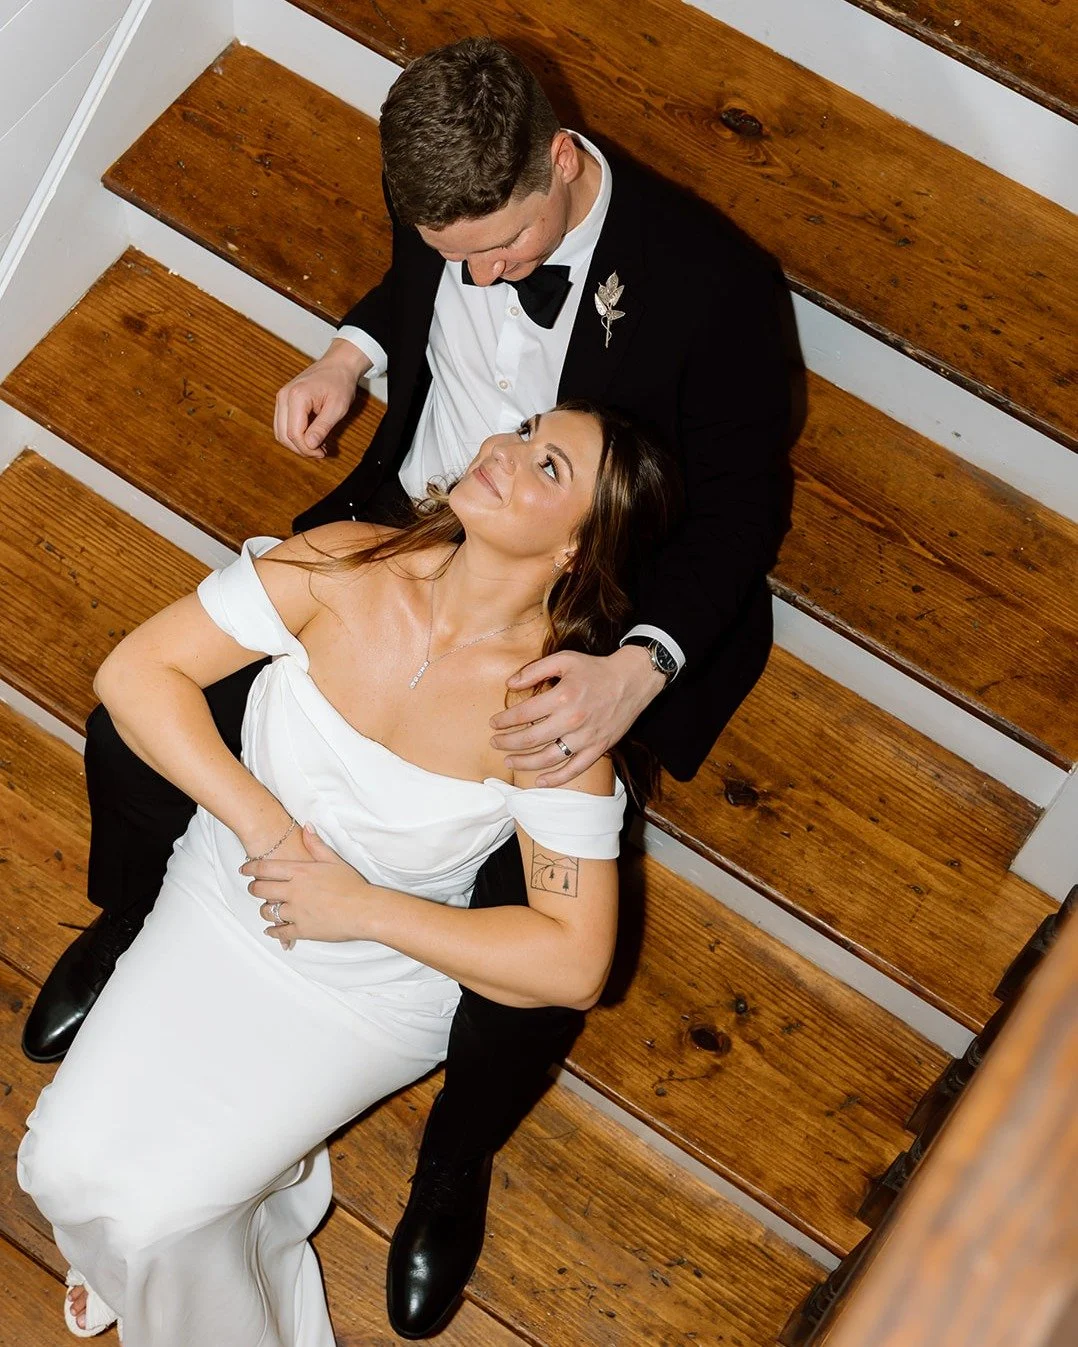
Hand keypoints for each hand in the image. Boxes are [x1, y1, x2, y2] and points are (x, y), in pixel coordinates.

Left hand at [239, 825, 375, 943]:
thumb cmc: (352, 886)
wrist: (365, 910)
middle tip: (253, 888)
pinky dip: (274, 931)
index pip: (266, 868)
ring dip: (264, 909)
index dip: (251, 868)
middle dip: (254, 888)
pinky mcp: (302, 929)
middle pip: (261, 889)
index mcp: (301, 872)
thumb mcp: (334, 861)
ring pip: (268, 911)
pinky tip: (271, 930)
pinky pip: (280, 931)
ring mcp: (296, 912)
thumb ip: (316, 845)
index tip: (244, 869)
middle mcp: (294, 891)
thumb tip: (306, 827)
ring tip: (266, 908)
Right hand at [273, 339, 370, 457]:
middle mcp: (284, 396)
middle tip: (320, 453)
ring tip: (317, 446)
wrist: (338, 364)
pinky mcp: (283, 400)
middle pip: (283, 435)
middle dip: (301, 449)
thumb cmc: (340, 383)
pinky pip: (283, 424)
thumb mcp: (337, 407)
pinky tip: (311, 438)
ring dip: (297, 444)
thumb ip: (323, 427)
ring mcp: (281, 397)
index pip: (294, 434)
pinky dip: (294, 435)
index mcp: (297, 397)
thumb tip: (310, 446)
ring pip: (280, 432)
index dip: (307, 449)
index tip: (322, 453)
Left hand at [489, 645, 665, 785]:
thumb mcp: (564, 659)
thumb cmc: (595, 669)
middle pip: (531, 739)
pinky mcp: (598, 748)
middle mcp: (572, 720)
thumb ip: (535, 670)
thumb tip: (510, 683)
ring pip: (548, 758)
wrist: (632, 681)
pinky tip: (539, 781)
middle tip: (495, 742)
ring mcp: (586, 737)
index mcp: (562, 697)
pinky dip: (556, 778)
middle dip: (507, 742)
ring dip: (524, 763)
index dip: (504, 720)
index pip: (524, 714)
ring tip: (508, 761)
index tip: (494, 723)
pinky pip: (574, 769)